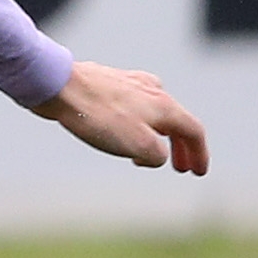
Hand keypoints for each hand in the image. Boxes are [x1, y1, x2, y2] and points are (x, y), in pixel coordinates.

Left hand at [37, 62, 209, 174]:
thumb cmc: (98, 115)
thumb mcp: (138, 144)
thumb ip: (157, 154)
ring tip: (148, 155)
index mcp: (165, 105)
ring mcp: (129, 84)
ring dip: (157, 136)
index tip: (197, 172)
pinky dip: (136, 124)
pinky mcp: (107, 84)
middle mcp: (152, 90)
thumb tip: (156, 155)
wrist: (58, 85)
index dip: (199, 154)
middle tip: (180, 167)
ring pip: (153, 112)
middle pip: (176, 121)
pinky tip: (122, 131)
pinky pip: (131, 107)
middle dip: (180, 147)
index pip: (194, 131)